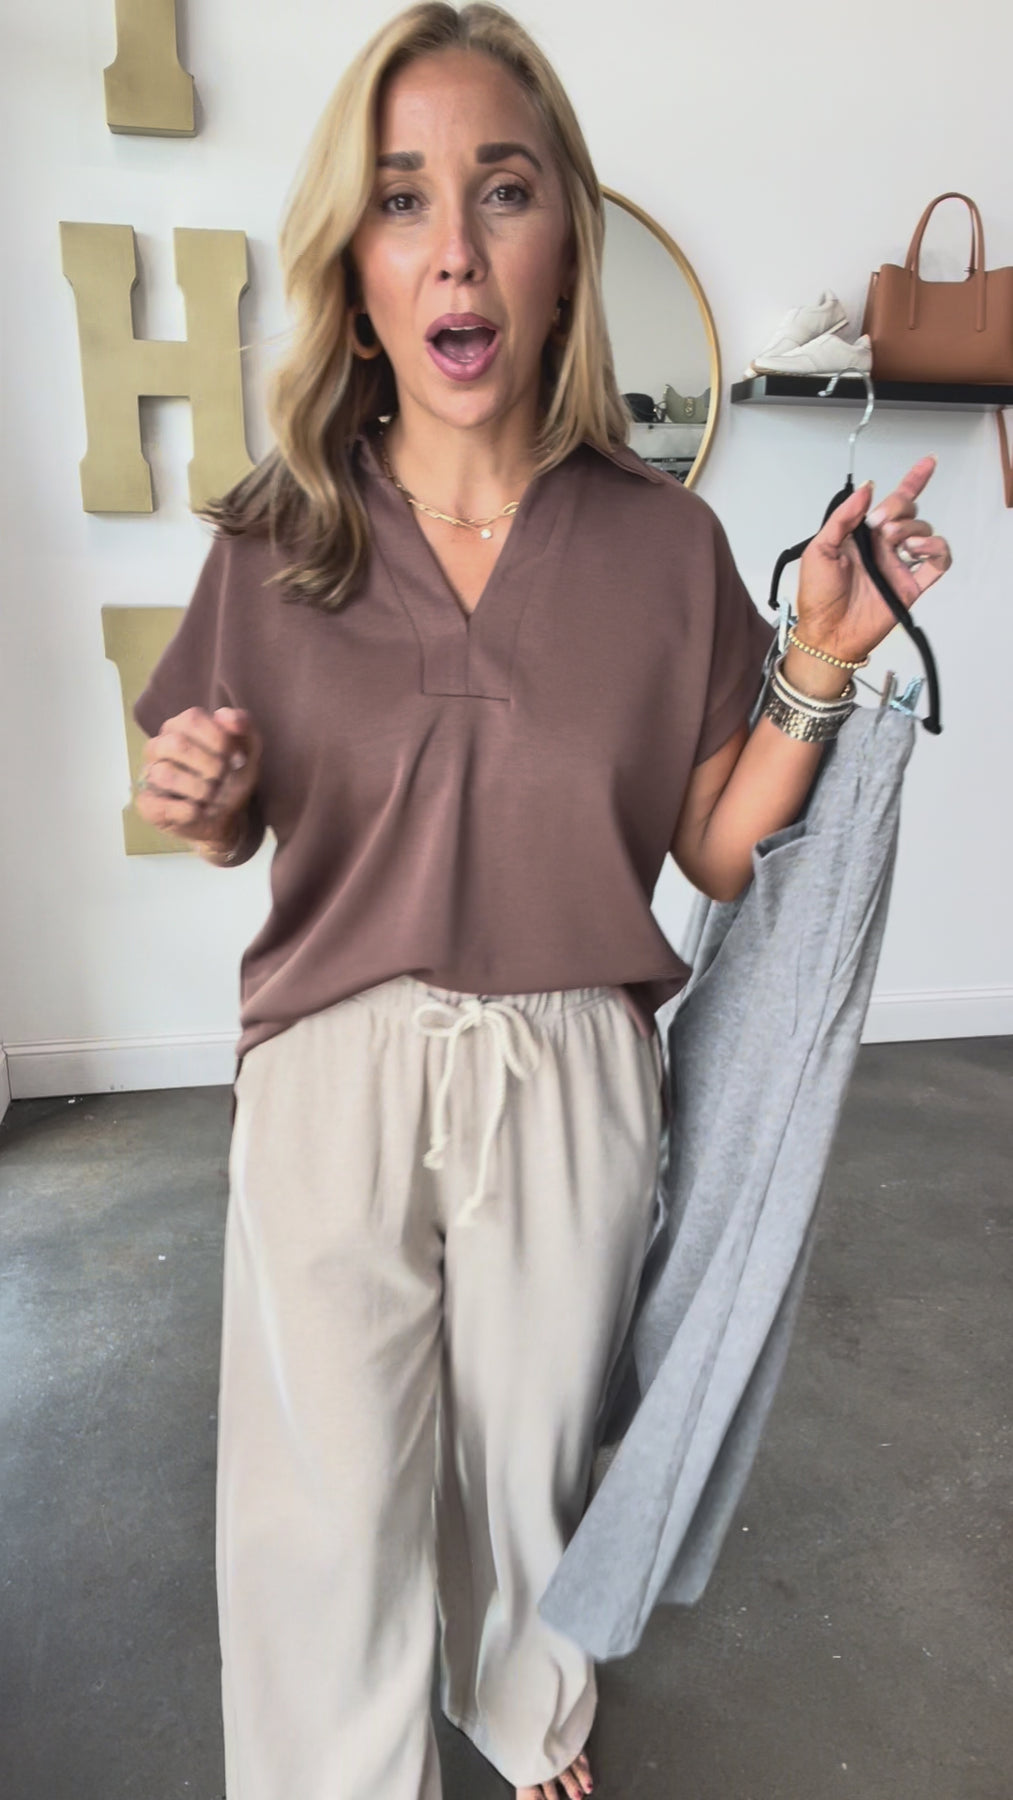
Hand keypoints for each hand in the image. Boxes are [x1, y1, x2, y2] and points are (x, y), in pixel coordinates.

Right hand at [134, 706, 261, 848]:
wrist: (226, 817)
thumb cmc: (231, 777)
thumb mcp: (248, 751)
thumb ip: (244, 726)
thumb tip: (227, 716)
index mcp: (180, 726)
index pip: (192, 719)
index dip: (220, 739)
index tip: (236, 757)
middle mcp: (159, 746)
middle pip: (177, 744)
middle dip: (211, 766)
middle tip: (223, 777)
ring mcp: (149, 774)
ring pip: (165, 774)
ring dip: (200, 789)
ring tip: (211, 795)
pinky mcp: (147, 804)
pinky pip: (159, 805)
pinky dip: (187, 811)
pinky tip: (198, 811)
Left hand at [795, 455, 952, 662]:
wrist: (827, 633)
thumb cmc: (817, 597)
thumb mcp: (819, 549)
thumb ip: (843, 517)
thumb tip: (867, 490)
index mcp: (862, 535)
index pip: (892, 502)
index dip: (912, 481)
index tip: (927, 463)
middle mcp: (883, 547)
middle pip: (909, 511)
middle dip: (900, 508)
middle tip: (881, 526)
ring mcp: (899, 564)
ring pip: (924, 531)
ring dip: (913, 529)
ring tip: (895, 543)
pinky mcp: (911, 585)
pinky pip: (938, 561)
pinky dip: (936, 549)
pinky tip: (917, 550)